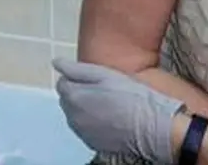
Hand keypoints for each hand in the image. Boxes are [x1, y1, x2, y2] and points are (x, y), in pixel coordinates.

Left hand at [53, 58, 182, 163]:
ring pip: (75, 115)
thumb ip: (77, 69)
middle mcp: (73, 117)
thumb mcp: (105, 74)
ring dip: (84, 108)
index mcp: (74, 97)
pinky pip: (85, 128)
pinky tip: (109, 118)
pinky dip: (91, 122)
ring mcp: (82, 133)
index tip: (94, 77)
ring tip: (107, 103)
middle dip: (78, 92)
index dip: (77, 77)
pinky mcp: (93, 144)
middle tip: (102, 88)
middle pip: (67, 100)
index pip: (62, 83)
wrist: (151, 127)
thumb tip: (56, 63)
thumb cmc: (131, 97)